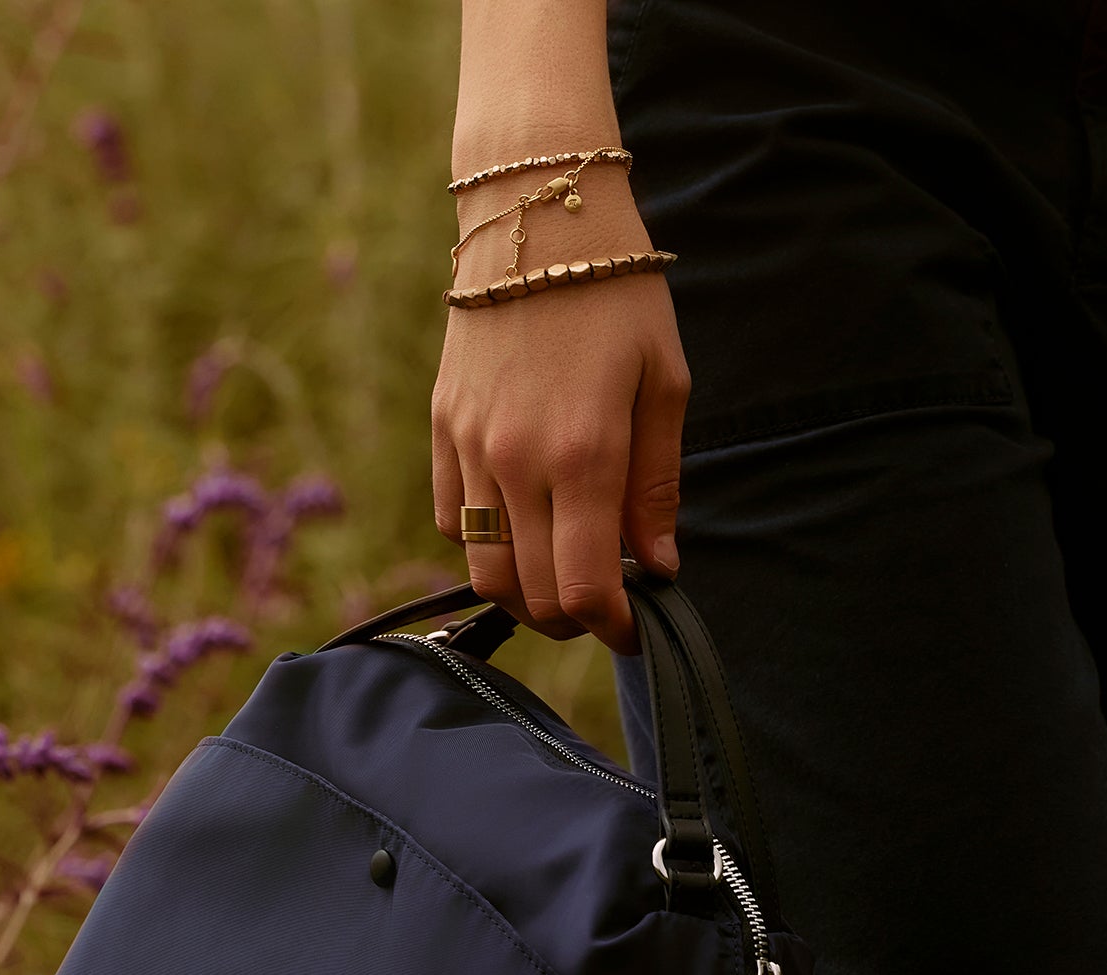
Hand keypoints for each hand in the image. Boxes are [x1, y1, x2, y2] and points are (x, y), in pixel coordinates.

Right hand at [431, 224, 691, 657]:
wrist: (534, 213)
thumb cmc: (618, 294)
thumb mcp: (665, 384)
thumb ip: (657, 486)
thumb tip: (657, 568)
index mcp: (582, 454)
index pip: (582, 588)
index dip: (611, 627)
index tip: (634, 630)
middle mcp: (516, 461)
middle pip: (530, 595)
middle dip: (574, 619)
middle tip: (605, 603)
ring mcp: (468, 448)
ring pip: (484, 571)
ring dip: (524, 594)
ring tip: (561, 576)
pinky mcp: (441, 429)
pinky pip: (452, 522)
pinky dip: (486, 545)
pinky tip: (523, 525)